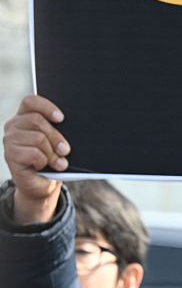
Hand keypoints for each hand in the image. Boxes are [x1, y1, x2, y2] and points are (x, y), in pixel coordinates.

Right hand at [2, 95, 67, 223]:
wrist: (42, 185)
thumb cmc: (51, 161)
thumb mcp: (56, 144)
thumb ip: (56, 132)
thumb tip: (66, 128)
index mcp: (24, 118)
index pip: (30, 101)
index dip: (46, 107)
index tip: (61, 118)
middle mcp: (13, 126)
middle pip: (38, 120)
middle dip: (56, 137)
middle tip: (65, 150)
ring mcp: (9, 140)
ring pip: (38, 138)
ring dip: (52, 153)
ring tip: (56, 162)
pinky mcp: (10, 155)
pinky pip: (34, 153)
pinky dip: (44, 161)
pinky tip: (43, 166)